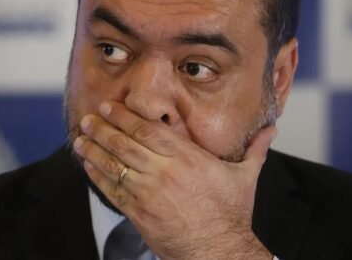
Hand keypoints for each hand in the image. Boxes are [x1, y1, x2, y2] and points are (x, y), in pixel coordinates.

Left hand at [73, 101, 276, 259]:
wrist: (218, 252)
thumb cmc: (232, 215)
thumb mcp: (245, 177)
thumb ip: (255, 149)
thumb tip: (272, 129)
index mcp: (187, 158)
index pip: (148, 130)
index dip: (125, 116)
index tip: (110, 106)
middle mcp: (164, 172)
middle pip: (126, 144)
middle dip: (104, 128)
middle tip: (88, 117)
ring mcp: (148, 194)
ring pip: (115, 165)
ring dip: (94, 150)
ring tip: (79, 138)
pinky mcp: (139, 214)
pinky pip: (113, 190)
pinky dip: (98, 176)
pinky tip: (88, 165)